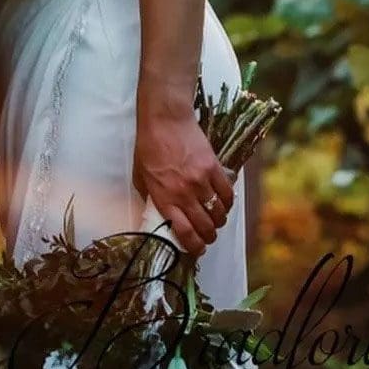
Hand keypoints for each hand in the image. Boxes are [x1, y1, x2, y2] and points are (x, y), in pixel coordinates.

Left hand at [133, 107, 234, 256]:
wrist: (165, 119)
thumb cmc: (149, 145)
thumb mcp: (141, 176)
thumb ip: (151, 197)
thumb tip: (161, 212)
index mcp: (164, 198)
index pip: (184, 233)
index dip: (194, 246)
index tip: (198, 249)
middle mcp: (184, 194)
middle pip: (205, 226)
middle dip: (209, 237)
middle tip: (209, 236)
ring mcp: (201, 181)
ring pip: (219, 213)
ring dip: (219, 221)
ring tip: (217, 220)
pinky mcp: (214, 168)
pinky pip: (227, 193)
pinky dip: (228, 203)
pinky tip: (224, 203)